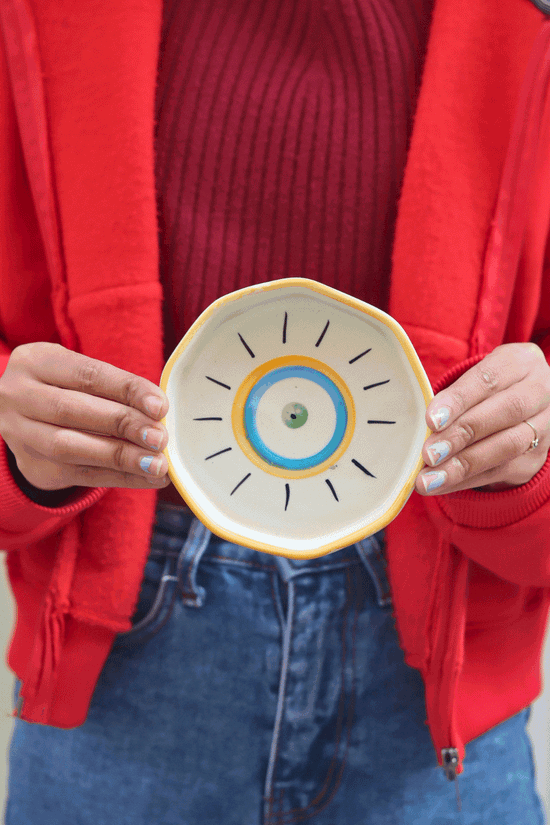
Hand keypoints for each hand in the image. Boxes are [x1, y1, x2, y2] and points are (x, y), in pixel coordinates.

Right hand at [0, 342, 170, 490]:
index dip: (126, 389)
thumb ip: (115, 389)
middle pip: (71, 411)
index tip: (160, 406)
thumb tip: (159, 414)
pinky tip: (148, 477)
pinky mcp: (33, 467)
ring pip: (69, 448)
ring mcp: (20, 434)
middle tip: (159, 437)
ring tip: (157, 463)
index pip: (86, 374)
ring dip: (120, 457)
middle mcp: (19, 396)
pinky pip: (79, 476)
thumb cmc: (67, 389)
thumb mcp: (80, 375)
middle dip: (123, 424)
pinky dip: (120, 477)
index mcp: (35, 362)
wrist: (26, 416)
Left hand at [415, 343, 549, 494]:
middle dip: (461, 435)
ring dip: (463, 465)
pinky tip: (441, 485)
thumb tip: (424, 428)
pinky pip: (502, 471)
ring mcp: (544, 426)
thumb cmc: (484, 389)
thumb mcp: (472, 379)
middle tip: (428, 454)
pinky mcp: (537, 457)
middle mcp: (539, 391)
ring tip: (429, 479)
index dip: (458, 400)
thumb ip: (453, 397)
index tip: (431, 420)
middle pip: (504, 412)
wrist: (522, 404)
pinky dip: (467, 480)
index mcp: (520, 362)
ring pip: (506, 447)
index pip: (488, 379)